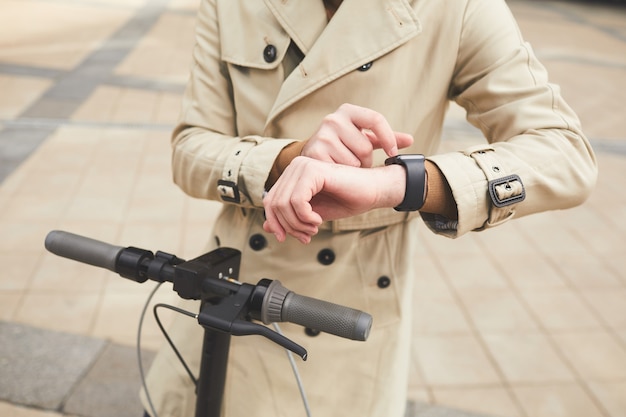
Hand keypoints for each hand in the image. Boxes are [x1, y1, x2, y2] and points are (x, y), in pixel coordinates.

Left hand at [263, 156, 405, 243]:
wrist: (372, 192)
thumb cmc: (346, 200)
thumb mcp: (311, 215)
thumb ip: (290, 218)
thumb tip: (266, 226)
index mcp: (293, 174)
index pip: (269, 201)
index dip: (277, 223)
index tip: (290, 237)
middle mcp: (296, 165)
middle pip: (273, 203)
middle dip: (288, 226)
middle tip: (306, 235)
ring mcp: (304, 166)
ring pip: (283, 203)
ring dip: (298, 224)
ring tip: (314, 228)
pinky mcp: (314, 171)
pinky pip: (296, 200)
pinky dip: (305, 216)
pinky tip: (318, 219)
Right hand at [302, 103, 412, 166]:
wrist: (311, 156)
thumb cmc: (343, 145)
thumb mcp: (363, 138)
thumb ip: (385, 138)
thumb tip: (410, 140)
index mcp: (347, 111)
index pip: (375, 119)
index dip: (388, 137)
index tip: (393, 152)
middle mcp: (332, 119)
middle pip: (365, 147)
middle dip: (365, 159)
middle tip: (355, 161)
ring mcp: (322, 136)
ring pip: (354, 161)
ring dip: (353, 169)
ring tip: (343, 165)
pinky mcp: (314, 153)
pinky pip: (341, 170)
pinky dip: (342, 174)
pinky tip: (335, 170)